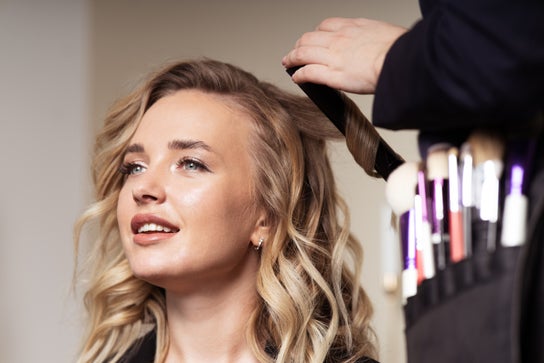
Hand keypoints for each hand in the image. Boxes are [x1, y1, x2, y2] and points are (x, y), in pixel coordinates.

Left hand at [282, 17, 405, 93]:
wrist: (402, 60)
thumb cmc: (400, 50)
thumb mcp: (385, 32)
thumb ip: (373, 37)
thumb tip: (377, 43)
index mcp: (353, 26)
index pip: (326, 25)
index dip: (316, 33)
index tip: (314, 39)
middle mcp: (340, 39)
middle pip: (309, 38)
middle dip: (299, 45)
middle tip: (295, 52)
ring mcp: (334, 56)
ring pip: (303, 53)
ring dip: (292, 58)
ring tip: (288, 63)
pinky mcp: (333, 75)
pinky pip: (308, 72)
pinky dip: (299, 74)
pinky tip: (296, 77)